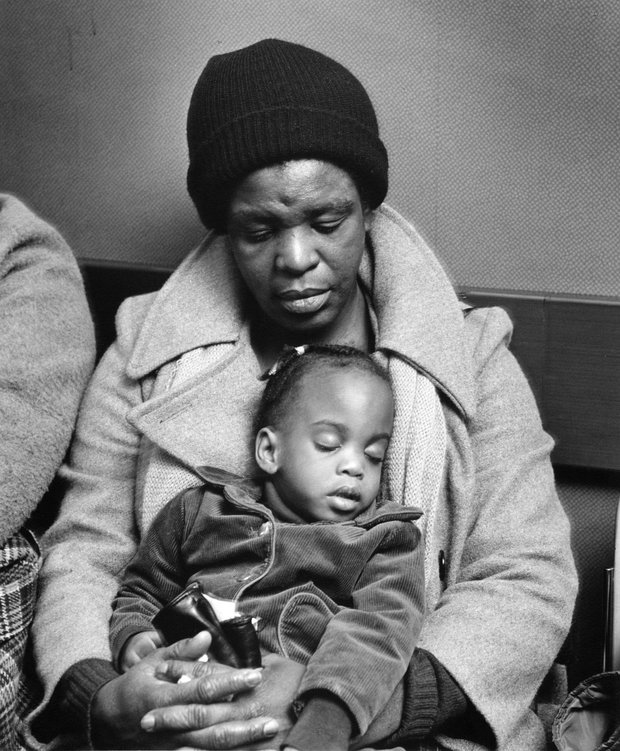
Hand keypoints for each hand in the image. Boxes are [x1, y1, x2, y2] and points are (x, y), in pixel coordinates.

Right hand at [91, 632, 279, 748]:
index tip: (255, 675)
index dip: (230, 683)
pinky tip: (248, 748)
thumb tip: (207, 637)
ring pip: (210, 744)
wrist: (107, 723)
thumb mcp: (152, 661)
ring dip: (242, 739)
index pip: (202, 689)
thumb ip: (181, 650)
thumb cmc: (135, 686)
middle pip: (211, 723)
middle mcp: (170, 723)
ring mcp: (173, 743)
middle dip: (243, 718)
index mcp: (164, 695)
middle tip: (271, 711)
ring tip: (268, 730)